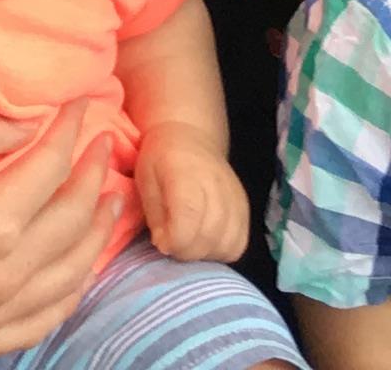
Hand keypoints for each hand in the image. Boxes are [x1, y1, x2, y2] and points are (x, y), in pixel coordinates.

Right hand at [0, 106, 114, 361]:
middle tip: (106, 150)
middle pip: (72, 224)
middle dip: (95, 180)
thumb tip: (23, 122)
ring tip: (107, 206)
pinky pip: (41, 323)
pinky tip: (74, 274)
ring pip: (69, 279)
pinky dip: (69, 294)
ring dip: (95, 238)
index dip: (71, 132)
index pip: (51, 169)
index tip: (82, 107)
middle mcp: (2, 277)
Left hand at [135, 136, 249, 263]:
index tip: (160, 241)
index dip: (174, 240)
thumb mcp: (145, 178)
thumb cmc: (161, 158)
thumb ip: (154, 214)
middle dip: (185, 251)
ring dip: (204, 253)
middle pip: (209, 235)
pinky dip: (221, 251)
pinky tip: (204, 242)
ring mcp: (235, 198)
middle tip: (171, 244)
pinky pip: (239, 244)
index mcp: (186, 173)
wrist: (190, 136)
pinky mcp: (245, 208)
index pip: (189, 216)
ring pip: (227, 244)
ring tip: (187, 242)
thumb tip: (165, 245)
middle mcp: (217, 185)